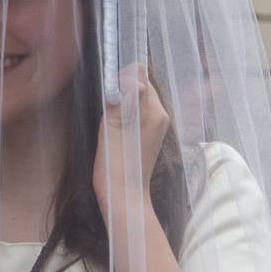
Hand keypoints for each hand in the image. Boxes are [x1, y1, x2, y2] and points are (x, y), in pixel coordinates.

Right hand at [92, 64, 169, 218]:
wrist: (125, 196)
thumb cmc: (115, 164)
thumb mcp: (112, 126)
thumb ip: (120, 99)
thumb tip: (128, 78)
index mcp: (154, 110)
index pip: (139, 75)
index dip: (121, 79)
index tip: (109, 95)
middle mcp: (161, 114)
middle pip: (142, 84)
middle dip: (124, 88)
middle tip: (108, 106)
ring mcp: (159, 124)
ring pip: (140, 97)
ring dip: (124, 100)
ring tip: (112, 119)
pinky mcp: (152, 133)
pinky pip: (140, 110)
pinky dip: (127, 111)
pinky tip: (117, 127)